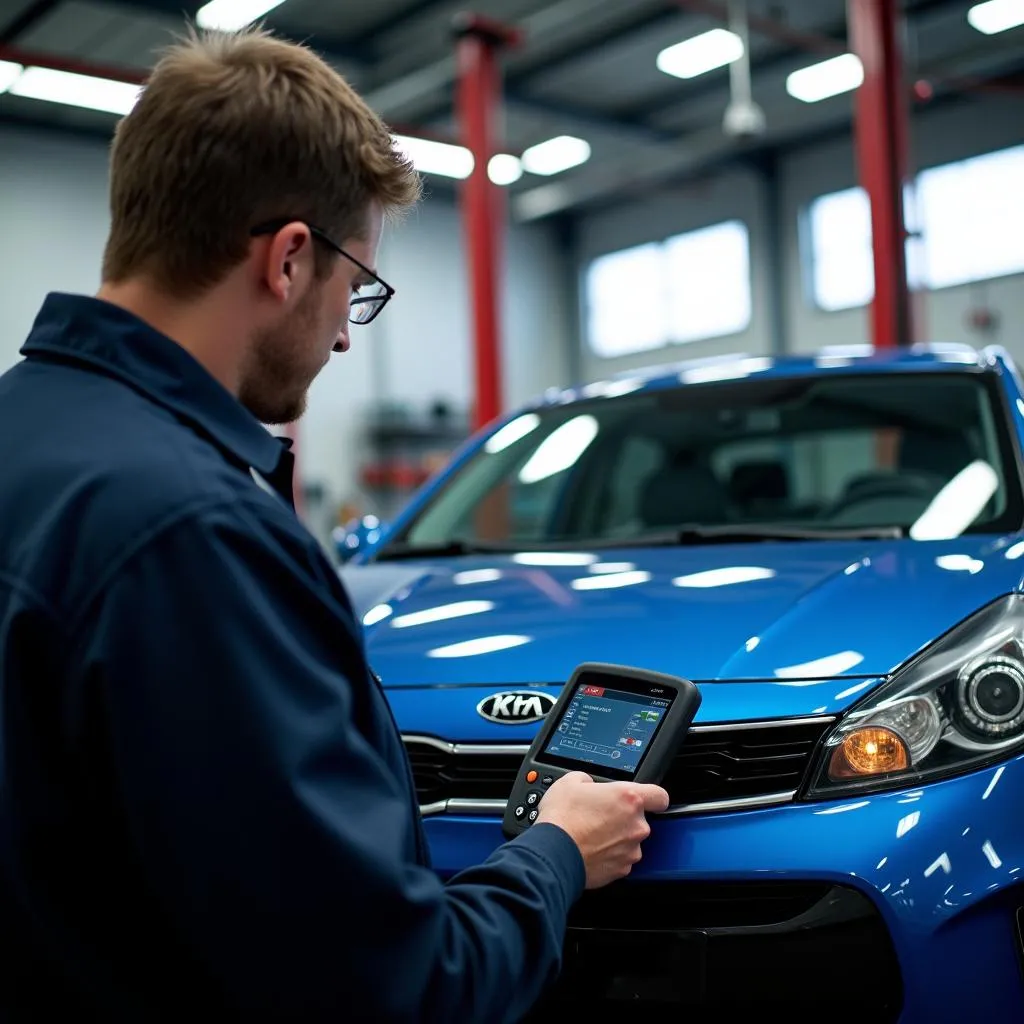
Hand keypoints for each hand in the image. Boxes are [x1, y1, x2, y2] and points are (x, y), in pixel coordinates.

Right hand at [535, 771, 668, 888]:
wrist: (553, 853)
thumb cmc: (562, 819)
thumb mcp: (570, 781)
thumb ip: (589, 780)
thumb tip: (589, 785)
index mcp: (629, 798)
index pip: (660, 796)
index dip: (653, 796)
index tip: (646, 799)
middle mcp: (636, 825)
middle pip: (640, 819)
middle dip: (623, 818)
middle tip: (600, 816)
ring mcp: (631, 850)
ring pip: (630, 841)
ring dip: (616, 838)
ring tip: (591, 835)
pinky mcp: (622, 870)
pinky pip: (620, 859)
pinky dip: (609, 856)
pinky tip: (591, 850)